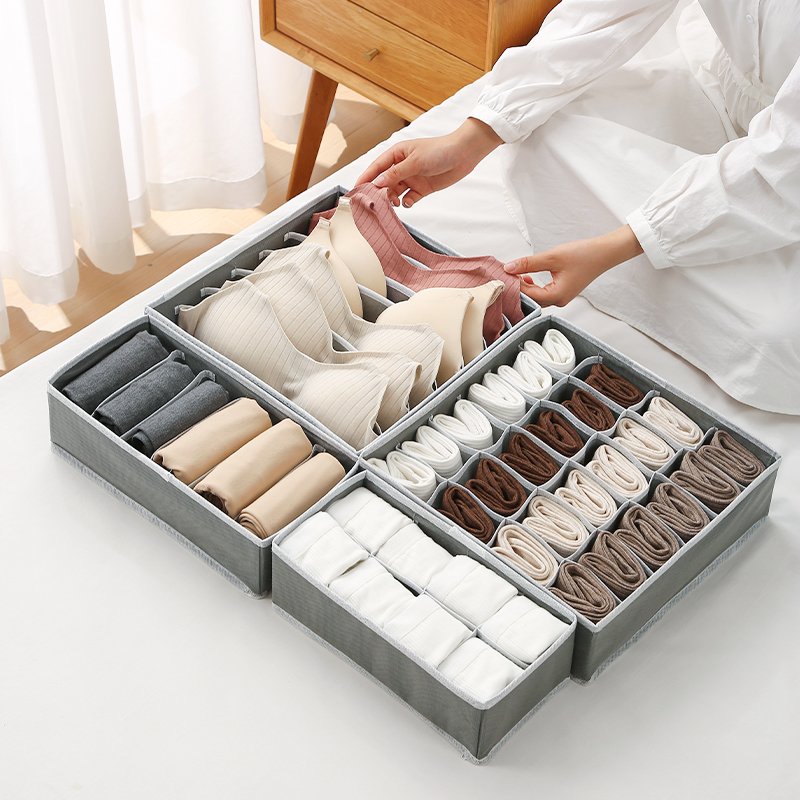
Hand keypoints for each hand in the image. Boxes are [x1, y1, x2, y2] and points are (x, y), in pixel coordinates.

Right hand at [355, 118, 502, 206]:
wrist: (463, 155)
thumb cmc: (440, 150)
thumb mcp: (415, 161)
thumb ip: (395, 174)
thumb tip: (377, 183)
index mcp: (397, 154)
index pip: (376, 167)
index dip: (365, 178)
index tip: (355, 190)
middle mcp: (402, 166)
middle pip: (384, 182)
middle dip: (379, 192)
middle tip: (374, 203)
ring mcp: (412, 178)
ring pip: (395, 192)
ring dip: (392, 199)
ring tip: (393, 203)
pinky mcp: (422, 188)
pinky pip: (408, 198)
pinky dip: (406, 202)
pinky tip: (408, 202)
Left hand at [504, 226, 643, 306]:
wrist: (604, 252)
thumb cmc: (584, 254)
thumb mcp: (552, 257)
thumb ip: (528, 263)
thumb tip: (509, 268)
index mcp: (557, 296)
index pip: (527, 296)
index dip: (514, 286)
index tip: (503, 275)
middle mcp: (559, 301)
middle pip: (531, 300)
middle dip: (517, 288)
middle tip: (506, 275)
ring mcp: (561, 297)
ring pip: (536, 297)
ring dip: (525, 287)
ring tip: (515, 274)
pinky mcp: (563, 291)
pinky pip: (543, 293)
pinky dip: (533, 286)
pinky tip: (528, 275)